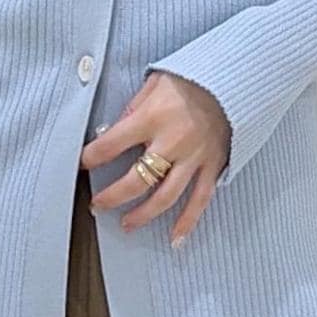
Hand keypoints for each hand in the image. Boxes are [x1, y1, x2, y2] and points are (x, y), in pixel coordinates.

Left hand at [79, 72, 229, 245]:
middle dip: (112, 197)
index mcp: (153, 117)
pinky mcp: (212, 165)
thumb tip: (111, 133)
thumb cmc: (191, 78)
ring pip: (165, 197)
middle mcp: (172, 141)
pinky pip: (200, 200)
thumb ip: (133, 109)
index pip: (111, 145)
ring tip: (126, 225)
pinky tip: (175, 239)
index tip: (82, 165)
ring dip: (143, 215)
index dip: (91, 158)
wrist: (234, 77)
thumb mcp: (154, 82)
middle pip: (136, 181)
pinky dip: (188, 222)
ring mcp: (194, 157)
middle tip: (97, 205)